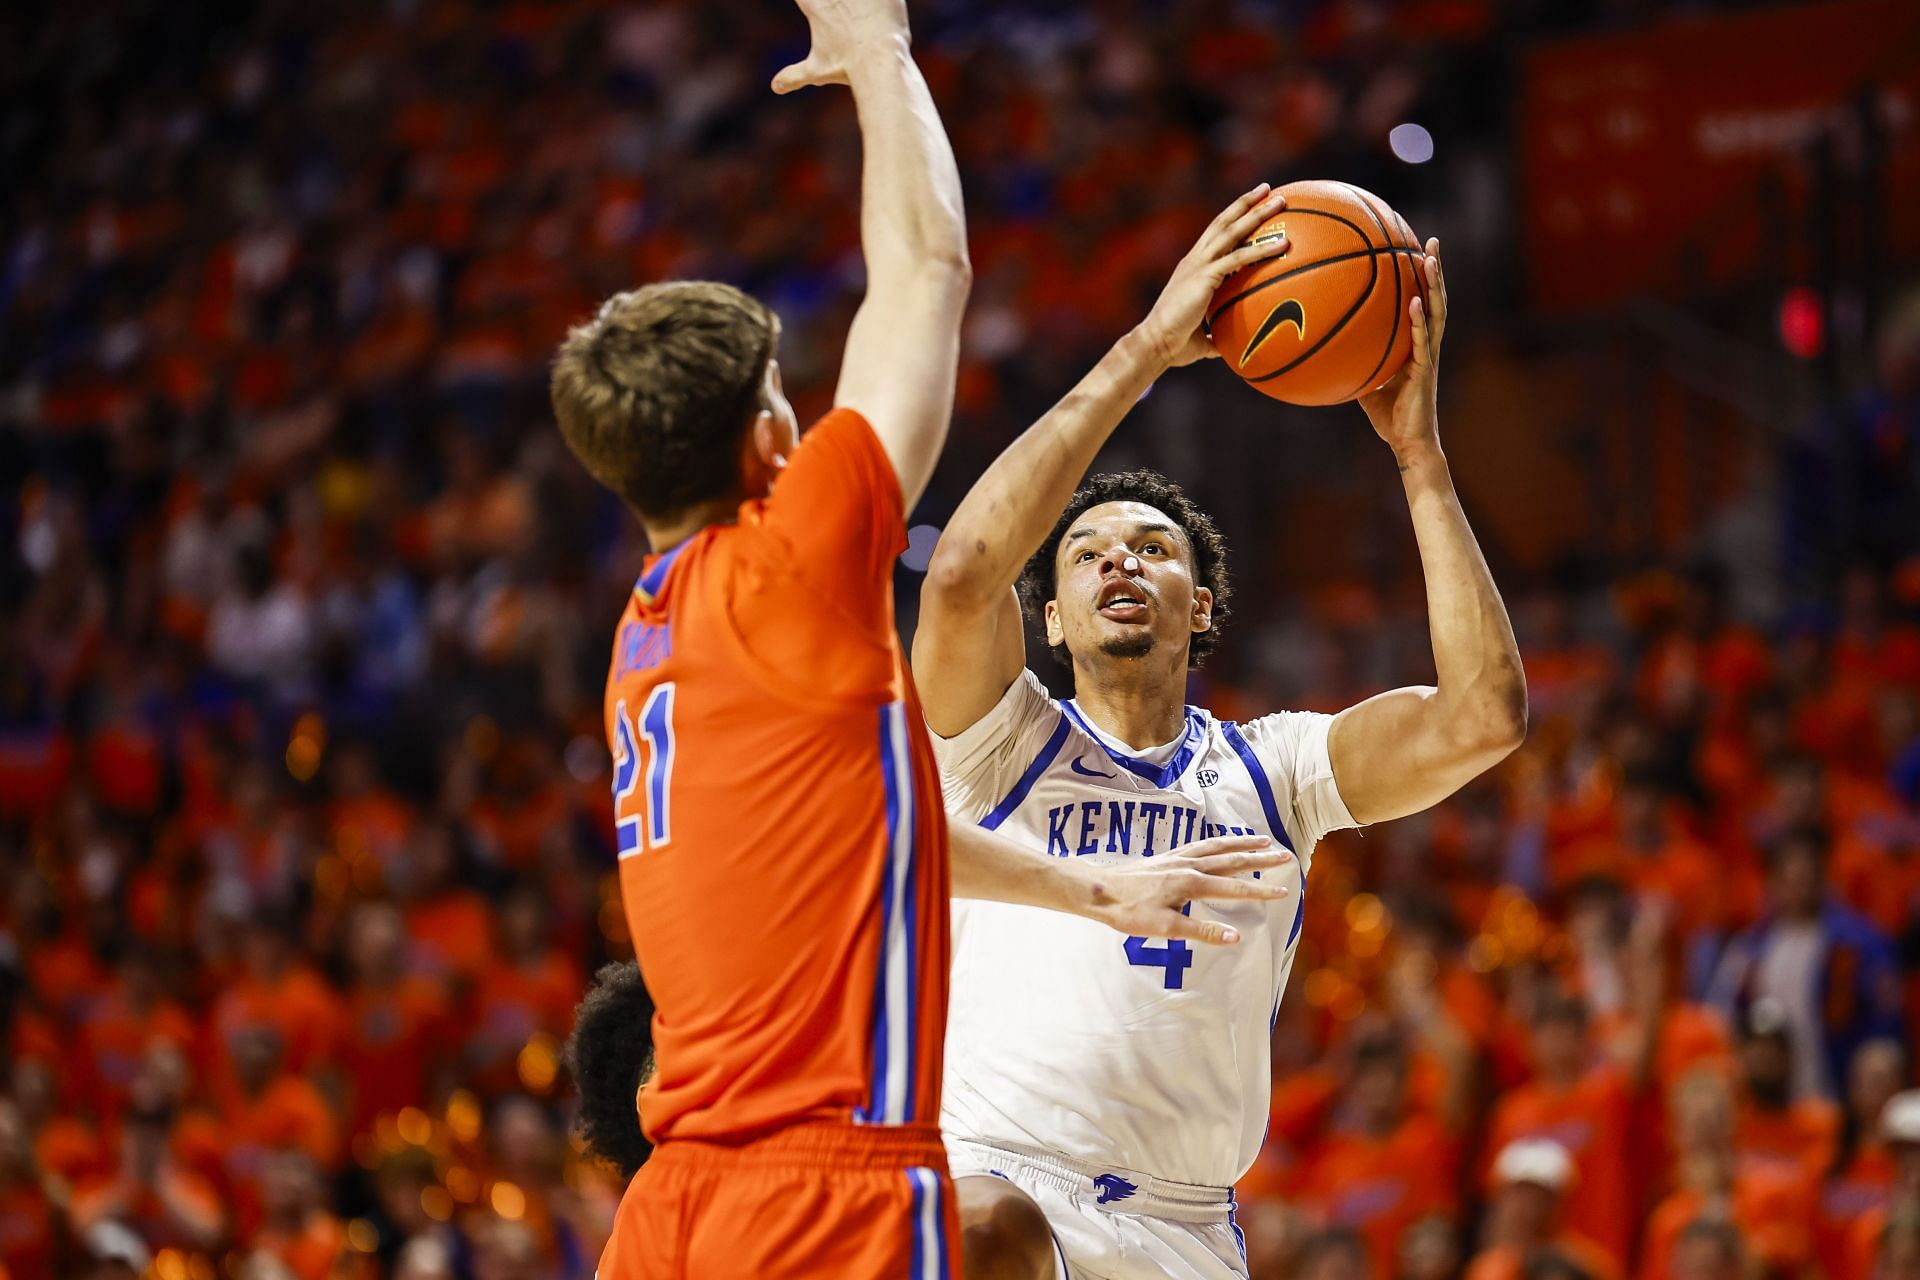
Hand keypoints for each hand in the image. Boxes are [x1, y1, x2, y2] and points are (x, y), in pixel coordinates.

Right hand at [771, 0, 909, 93]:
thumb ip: (794, 76)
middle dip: (838, 7)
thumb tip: (776, 87)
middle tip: (845, 22)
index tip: (820, 13)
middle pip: (834, 0)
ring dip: (858, 7)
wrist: (879, 62)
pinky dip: (884, 3)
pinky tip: (880, 14)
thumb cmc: (848, 67)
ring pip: (856, 0)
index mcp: (815, 5)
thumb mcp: (817, 72)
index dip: (808, 3)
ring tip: (863, 21)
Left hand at [1081, 834, 1293, 944]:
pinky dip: (1218, 841)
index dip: (1260, 891)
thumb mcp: (1165, 929)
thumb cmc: (1129, 912)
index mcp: (1191, 883)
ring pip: (1217, 847)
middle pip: (1231, 859)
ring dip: (1242, 844)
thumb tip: (1236, 937)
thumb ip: (1202, 932)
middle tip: (1285, 856)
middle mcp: (1188, 865)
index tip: (1284, 892)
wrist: (1098, 891)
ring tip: (1263, 841)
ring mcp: (1178, 858)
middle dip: (1260, 859)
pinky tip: (1222, 842)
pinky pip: (1201, 844)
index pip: (1234, 887)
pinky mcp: (1168, 857)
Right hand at [1134, 185, 1290, 368]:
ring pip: (1232, 231)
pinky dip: (1262, 249)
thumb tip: (1229, 347)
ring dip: (1257, 213)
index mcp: (1192, 269)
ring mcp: (1198, 265)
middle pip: (1223, 222)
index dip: (1232, 218)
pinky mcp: (1204, 276)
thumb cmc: (1173, 346)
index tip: (1250, 205)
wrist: (1155, 345)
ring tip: (1281, 200)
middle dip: (1246, 203)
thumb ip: (1214, 337)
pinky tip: (1283, 244)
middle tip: (1267, 189)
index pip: (1214, 235)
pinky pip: (1239, 258)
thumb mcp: (1199, 338)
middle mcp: (1194, 260)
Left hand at [1355, 239, 1446, 454]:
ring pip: (1435, 314)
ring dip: (1434, 285)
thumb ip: (1354, 363)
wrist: (1407, 443)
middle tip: (1431, 241)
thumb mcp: (1365, 384)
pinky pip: (1423, 341)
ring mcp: (1428, 357)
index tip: (1415, 251)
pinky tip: (1415, 301)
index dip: (1421, 280)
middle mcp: (1426, 345)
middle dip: (1434, 270)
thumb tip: (1327, 351)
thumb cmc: (1389, 417)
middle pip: (1434, 299)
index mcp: (1416, 346)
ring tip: (1430, 258)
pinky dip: (1419, 320)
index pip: (1421, 304)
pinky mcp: (1425, 371)